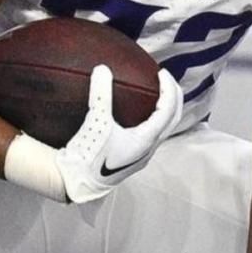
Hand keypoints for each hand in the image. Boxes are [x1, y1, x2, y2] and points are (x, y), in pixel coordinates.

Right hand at [55, 65, 182, 202]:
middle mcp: (149, 148)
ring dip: (165, 109)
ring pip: (164, 128)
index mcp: (146, 140)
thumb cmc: (89, 157)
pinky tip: (137, 113)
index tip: (161, 73)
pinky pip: (151, 134)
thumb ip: (100, 95)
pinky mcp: (133, 157)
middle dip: (174, 97)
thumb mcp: (95, 122)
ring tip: (156, 93)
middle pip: (173, 119)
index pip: (168, 110)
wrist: (77, 183)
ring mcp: (142, 155)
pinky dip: (152, 119)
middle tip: (165, 79)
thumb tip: (102, 69)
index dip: (169, 88)